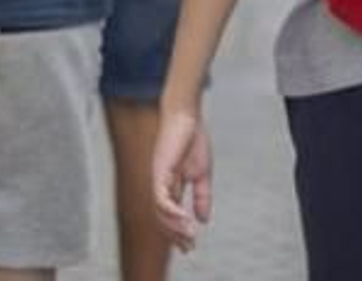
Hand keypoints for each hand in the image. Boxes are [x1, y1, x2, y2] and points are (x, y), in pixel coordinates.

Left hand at [153, 106, 213, 251]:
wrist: (186, 114)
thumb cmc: (192, 139)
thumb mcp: (202, 173)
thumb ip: (202, 196)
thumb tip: (202, 220)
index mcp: (170, 186)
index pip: (170, 215)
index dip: (178, 231)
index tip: (190, 246)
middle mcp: (160, 185)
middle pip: (162, 218)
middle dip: (175, 235)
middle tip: (188, 247)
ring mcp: (158, 178)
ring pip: (160, 211)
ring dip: (174, 227)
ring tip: (189, 236)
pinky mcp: (159, 171)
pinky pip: (161, 198)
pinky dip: (171, 212)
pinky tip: (183, 219)